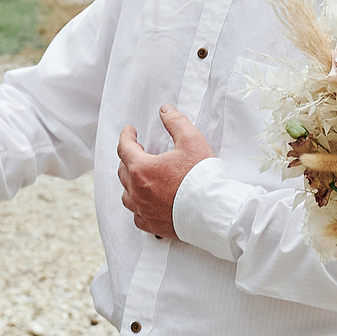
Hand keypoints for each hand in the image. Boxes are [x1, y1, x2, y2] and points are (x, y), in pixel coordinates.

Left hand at [117, 106, 212, 240]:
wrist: (214, 210)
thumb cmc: (202, 177)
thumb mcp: (191, 141)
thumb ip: (175, 122)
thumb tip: (165, 110)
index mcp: (141, 168)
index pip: (124, 147)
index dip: (126, 136)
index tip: (130, 131)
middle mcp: (137, 191)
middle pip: (123, 171)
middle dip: (128, 158)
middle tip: (137, 151)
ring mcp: (143, 210)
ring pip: (126, 195)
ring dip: (129, 183)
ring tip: (138, 177)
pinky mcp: (152, 225)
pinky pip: (137, 216)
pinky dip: (138, 207)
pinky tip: (145, 203)